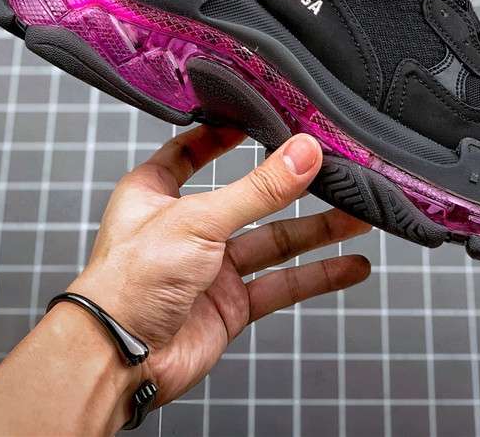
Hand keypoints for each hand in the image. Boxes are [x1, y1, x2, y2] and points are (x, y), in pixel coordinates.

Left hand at [71, 125, 370, 406]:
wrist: (120, 361)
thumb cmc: (129, 284)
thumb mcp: (198, 219)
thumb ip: (258, 189)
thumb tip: (303, 154)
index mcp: (157, 192)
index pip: (193, 150)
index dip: (226, 133)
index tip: (262, 119)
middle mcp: (185, 226)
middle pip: (249, 197)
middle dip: (293, 187)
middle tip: (334, 171)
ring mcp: (210, 267)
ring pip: (273, 241)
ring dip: (318, 231)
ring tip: (359, 216)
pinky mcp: (229, 304)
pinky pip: (281, 284)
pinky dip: (318, 276)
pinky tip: (350, 266)